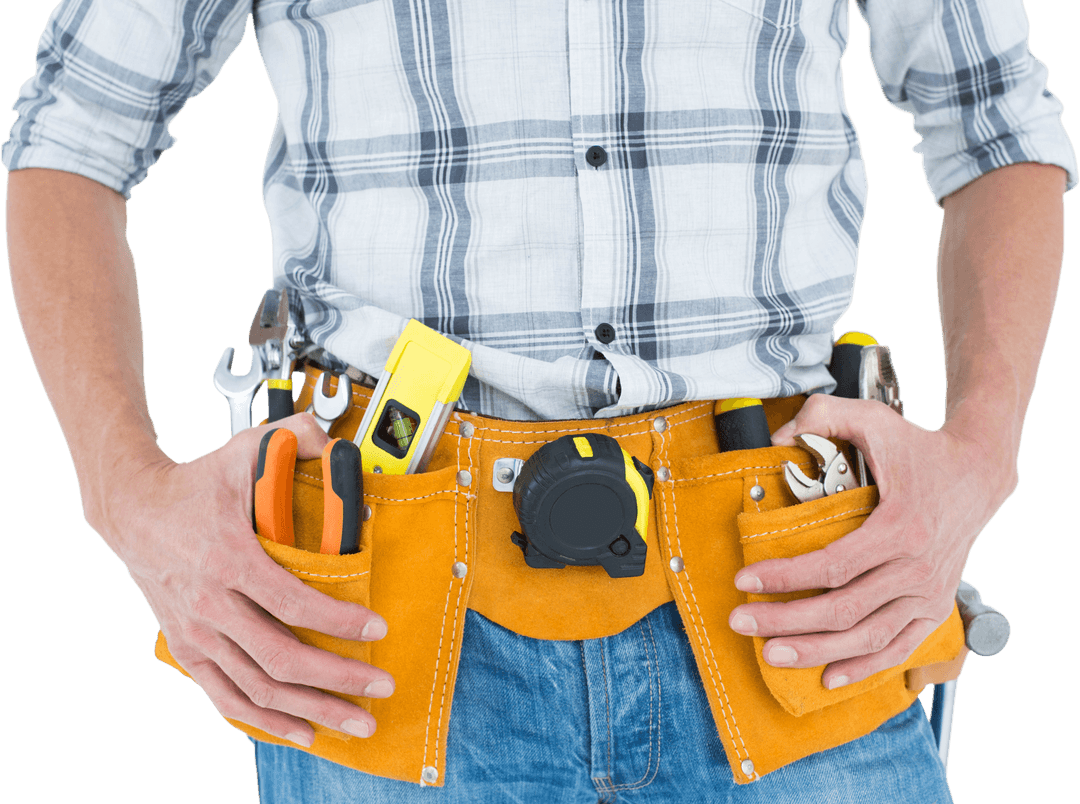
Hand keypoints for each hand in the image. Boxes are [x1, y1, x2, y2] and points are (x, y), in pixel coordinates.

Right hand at [92, 412, 391, 746]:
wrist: (132, 509)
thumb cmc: (194, 484)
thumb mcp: (242, 451)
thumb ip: (291, 439)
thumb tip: (336, 436)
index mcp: (228, 557)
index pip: (291, 601)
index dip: (337, 621)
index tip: (376, 629)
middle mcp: (209, 603)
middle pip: (279, 656)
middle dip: (337, 679)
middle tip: (381, 687)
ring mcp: (195, 632)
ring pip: (258, 686)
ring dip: (310, 709)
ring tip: (355, 722)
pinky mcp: (187, 649)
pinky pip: (226, 697)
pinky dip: (265, 720)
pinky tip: (301, 732)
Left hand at [728, 394, 1017, 688]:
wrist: (978, 472)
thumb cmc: (920, 448)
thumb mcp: (873, 418)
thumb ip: (823, 415)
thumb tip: (776, 437)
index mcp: (901, 527)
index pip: (833, 565)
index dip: (785, 578)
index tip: (745, 581)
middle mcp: (918, 568)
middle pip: (843, 608)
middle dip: (786, 620)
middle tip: (742, 622)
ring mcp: (929, 593)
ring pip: (867, 636)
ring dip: (816, 650)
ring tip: (771, 653)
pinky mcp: (936, 608)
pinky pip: (898, 648)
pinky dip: (863, 667)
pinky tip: (828, 677)